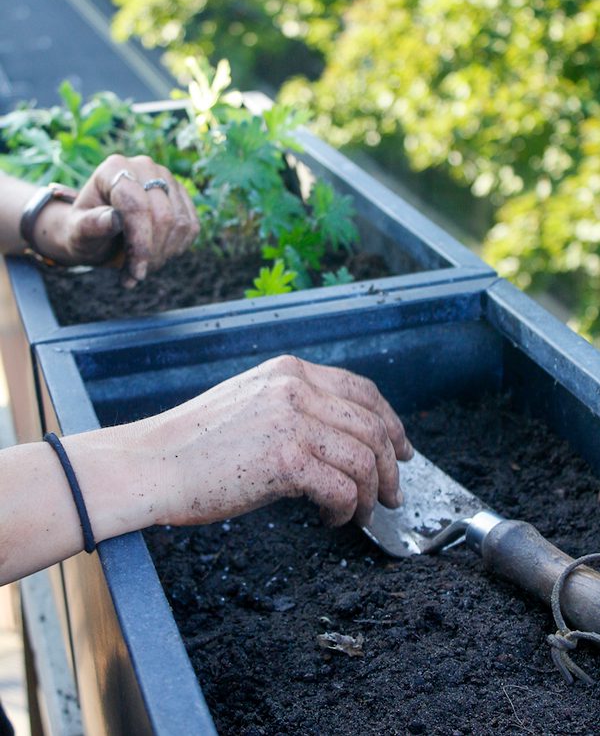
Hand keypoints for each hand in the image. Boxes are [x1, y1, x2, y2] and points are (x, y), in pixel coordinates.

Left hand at [34, 154, 199, 285]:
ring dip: (164, 254)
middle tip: (136, 274)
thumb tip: (113, 219)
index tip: (136, 273)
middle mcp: (144, 166)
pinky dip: (177, 249)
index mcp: (114, 168)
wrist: (97, 229)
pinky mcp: (181, 194)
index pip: (136, 206)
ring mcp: (166, 178)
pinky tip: (157, 256)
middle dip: (152, 253)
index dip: (140, 243)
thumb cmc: (84, 231)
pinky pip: (191, 226)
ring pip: (180, 223)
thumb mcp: (78, 233)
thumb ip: (90, 225)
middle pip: (163, 215)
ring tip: (142, 267)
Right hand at [143, 355, 412, 528]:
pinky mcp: (285, 458)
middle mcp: (295, 388)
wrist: (150, 464)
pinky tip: (331, 519)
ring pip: (365, 457)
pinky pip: (342, 488)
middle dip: (391, 465)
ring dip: (371, 493)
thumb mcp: (250, 405)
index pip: (362, 390)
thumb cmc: (193, 445)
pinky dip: (345, 509)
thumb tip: (340, 442)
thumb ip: (294, 410)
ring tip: (359, 513)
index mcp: (289, 371)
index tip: (402, 448)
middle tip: (391, 494)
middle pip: (373, 424)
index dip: (391, 421)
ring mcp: (292, 420)